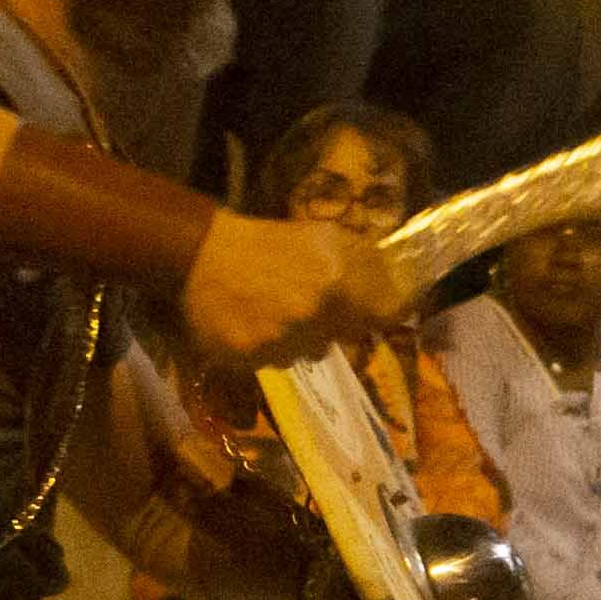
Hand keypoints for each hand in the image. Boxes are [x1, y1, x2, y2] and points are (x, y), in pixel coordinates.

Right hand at [179, 214, 407, 367]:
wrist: (199, 255)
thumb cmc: (267, 243)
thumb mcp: (325, 237)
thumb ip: (367, 261)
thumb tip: (401, 289)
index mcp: (336, 278)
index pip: (387, 313)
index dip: (389, 313)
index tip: (385, 312)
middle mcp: (313, 313)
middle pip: (350, 337)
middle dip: (339, 323)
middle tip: (314, 304)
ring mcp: (282, 340)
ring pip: (313, 352)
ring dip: (305, 338)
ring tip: (279, 311)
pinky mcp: (253, 359)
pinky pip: (279, 362)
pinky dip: (273, 348)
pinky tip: (257, 324)